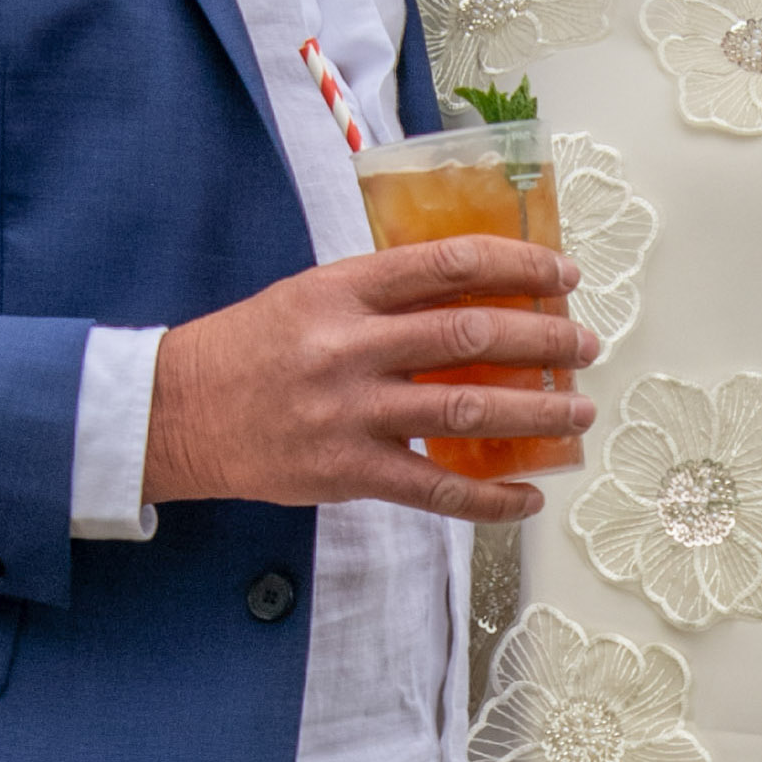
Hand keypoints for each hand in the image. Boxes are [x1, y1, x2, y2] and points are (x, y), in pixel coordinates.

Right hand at [145, 240, 598, 519]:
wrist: (176, 413)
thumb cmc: (250, 349)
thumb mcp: (310, 296)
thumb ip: (383, 295)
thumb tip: (472, 295)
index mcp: (344, 288)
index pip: (452, 263)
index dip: (520, 265)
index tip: (564, 276)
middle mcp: (351, 345)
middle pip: (473, 333)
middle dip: (545, 339)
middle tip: (585, 346)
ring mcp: (351, 411)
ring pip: (467, 407)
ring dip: (537, 411)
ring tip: (578, 412)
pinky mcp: (347, 471)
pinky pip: (437, 488)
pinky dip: (491, 497)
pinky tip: (529, 496)